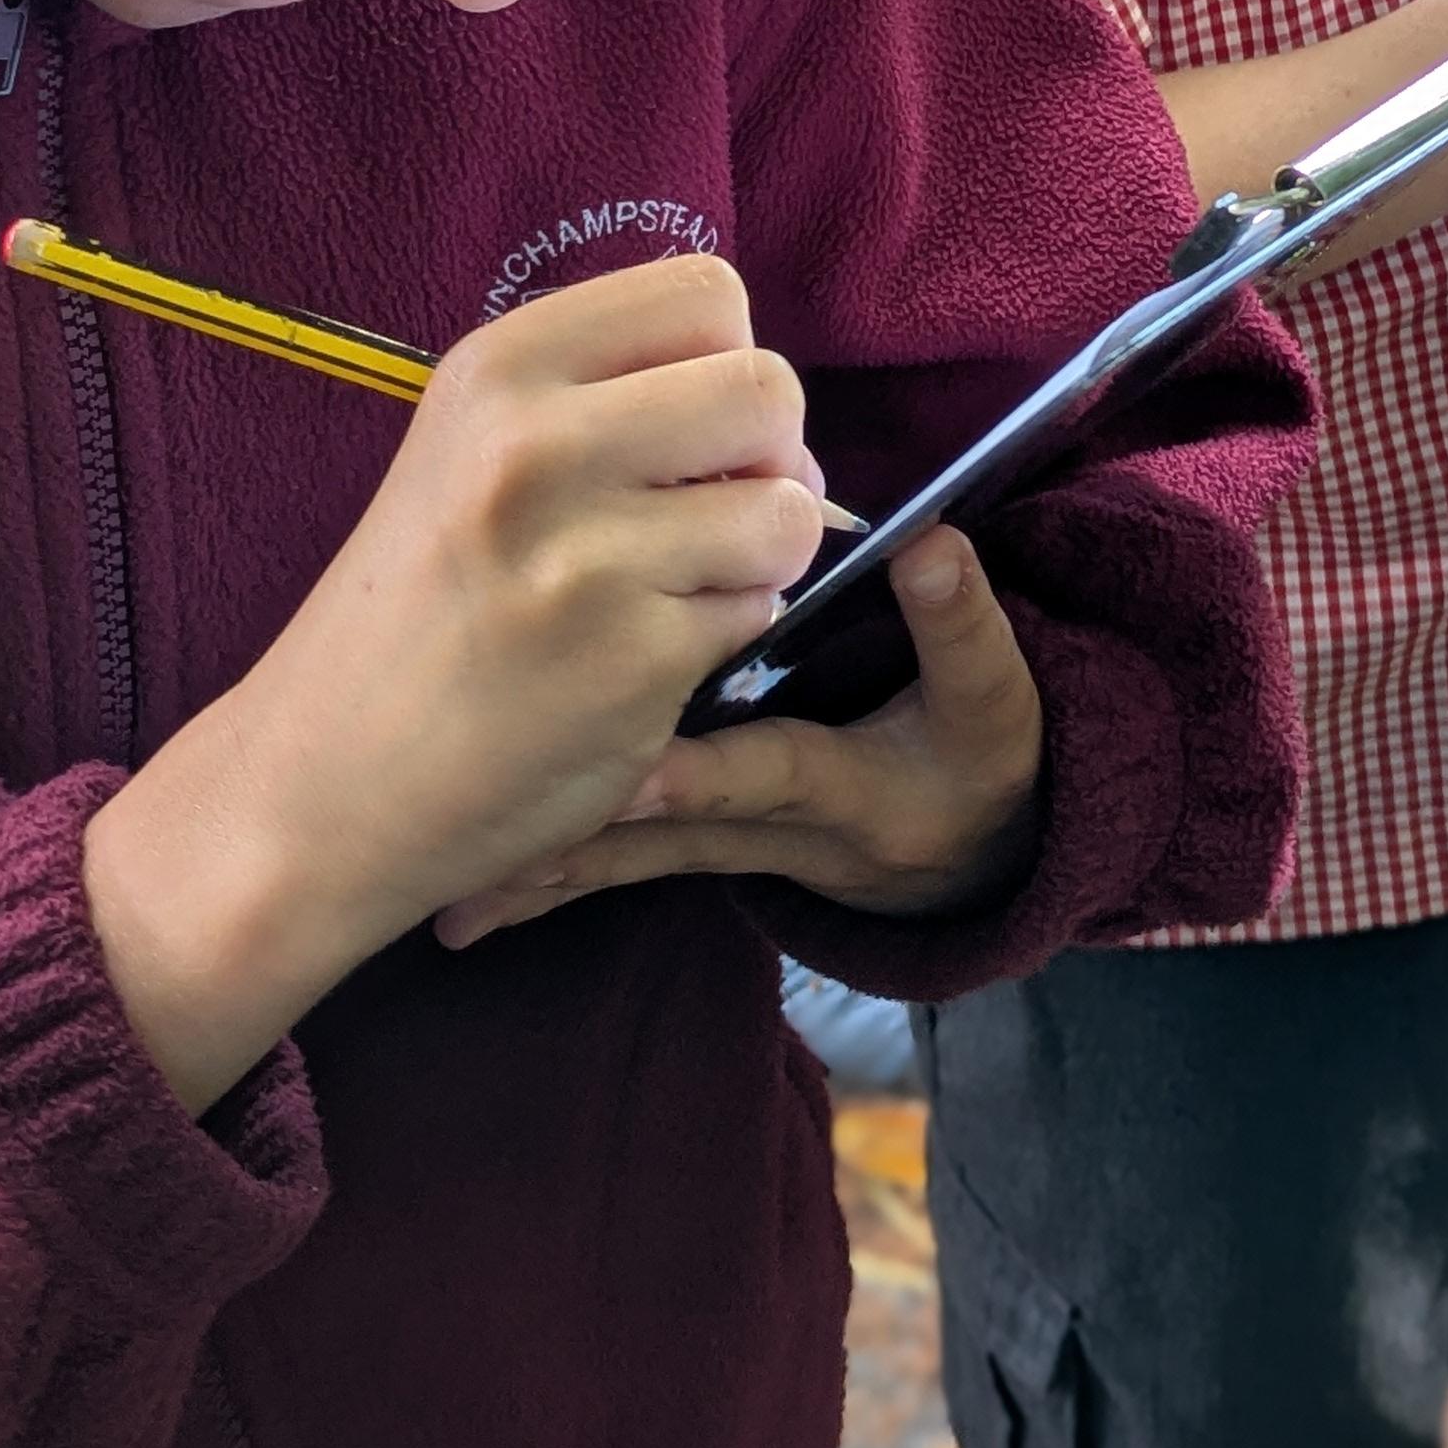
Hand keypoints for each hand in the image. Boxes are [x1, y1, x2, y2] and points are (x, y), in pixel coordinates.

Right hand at [84, 255, 830, 1111]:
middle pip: (768, 388)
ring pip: (789, 507)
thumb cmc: (412, 614)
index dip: (723, 363)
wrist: (315, 787)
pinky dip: (727, 634)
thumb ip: (603, 398)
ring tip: (680, 588)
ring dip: (763, 555)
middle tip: (707, 514)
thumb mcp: (470, 452)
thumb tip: (768, 404)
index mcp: (499, 370)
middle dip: (769, 456)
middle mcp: (537, 444)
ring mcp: (588, 556)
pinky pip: (759, 609)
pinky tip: (644, 659)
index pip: (707, 293)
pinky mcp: (632, 661)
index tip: (680, 429)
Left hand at [430, 524, 1044, 947]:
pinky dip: (548, 872)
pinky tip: (466, 903)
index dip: (700, 775)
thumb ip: (960, 623)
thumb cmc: (981, 756)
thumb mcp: (993, 700)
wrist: (976, 852)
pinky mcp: (699, 835)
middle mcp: (770, 831)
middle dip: (580, 843)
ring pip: (630, 856)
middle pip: (665, 838)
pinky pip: (619, 855)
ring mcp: (728, 840)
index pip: (766, 774)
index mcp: (843, 792)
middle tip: (487, 858)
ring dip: (546, 870)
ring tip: (454, 904)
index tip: (628, 768)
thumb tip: (928, 542)